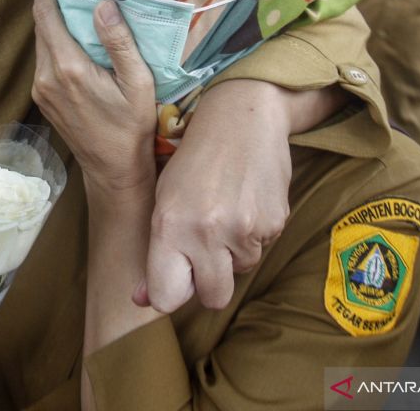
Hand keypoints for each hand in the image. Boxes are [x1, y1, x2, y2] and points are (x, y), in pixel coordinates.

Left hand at [30, 0, 156, 195]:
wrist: (113, 169)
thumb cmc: (131, 127)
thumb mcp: (137, 83)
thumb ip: (118, 42)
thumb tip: (102, 4)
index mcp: (68, 67)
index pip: (45, 14)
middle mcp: (46, 76)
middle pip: (41, 25)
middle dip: (55, 2)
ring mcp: (40, 89)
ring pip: (41, 42)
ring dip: (56, 23)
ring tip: (82, 10)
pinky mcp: (42, 98)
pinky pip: (44, 60)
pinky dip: (57, 44)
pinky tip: (79, 42)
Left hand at [136, 80, 293, 311]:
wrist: (242, 117)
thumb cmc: (195, 160)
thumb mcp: (164, 200)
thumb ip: (157, 252)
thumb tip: (144, 302)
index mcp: (169, 225)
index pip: (167, 296)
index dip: (171, 295)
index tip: (174, 283)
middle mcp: (205, 232)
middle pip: (213, 298)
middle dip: (209, 284)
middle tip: (205, 251)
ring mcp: (243, 229)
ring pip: (240, 270)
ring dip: (233, 253)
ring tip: (226, 211)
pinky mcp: (275, 223)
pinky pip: (262, 248)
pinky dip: (254, 234)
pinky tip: (246, 202)